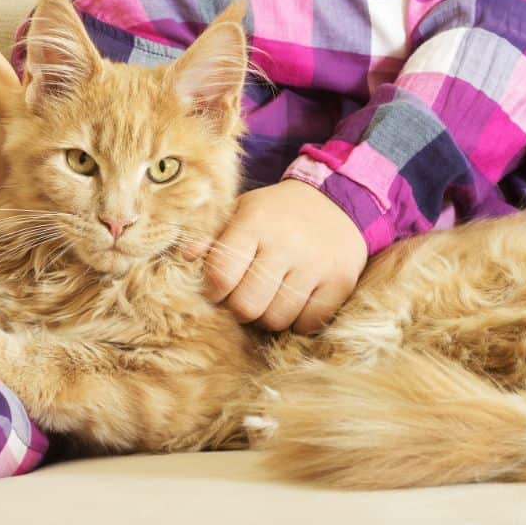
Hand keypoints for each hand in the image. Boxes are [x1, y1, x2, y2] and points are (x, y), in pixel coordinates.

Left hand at [183, 180, 367, 333]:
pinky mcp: (341, 282)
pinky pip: (308, 323)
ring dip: (268, 316)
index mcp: (254, 222)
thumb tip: (184, 257)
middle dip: (239, 308)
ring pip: (277, 319)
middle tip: (243, 297)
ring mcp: (316, 265)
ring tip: (269, 297)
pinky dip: (298, 320)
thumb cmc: (277, 212)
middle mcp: (286, 243)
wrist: (337, 201)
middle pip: (247, 306)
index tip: (217, 289)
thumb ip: (211, 235)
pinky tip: (295, 300)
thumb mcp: (241, 211)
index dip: (213, 291)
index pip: (221, 276)